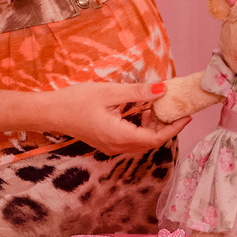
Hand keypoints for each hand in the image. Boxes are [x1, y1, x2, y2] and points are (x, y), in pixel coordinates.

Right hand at [42, 81, 191, 154]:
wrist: (49, 112)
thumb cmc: (76, 100)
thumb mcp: (110, 92)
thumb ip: (138, 93)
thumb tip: (163, 90)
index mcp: (119, 136)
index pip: (156, 138)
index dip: (174, 128)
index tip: (187, 115)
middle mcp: (117, 146)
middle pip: (150, 143)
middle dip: (167, 127)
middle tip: (176, 108)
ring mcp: (110, 147)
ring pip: (141, 143)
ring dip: (154, 128)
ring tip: (160, 108)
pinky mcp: (106, 142)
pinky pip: (131, 140)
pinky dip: (142, 129)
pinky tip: (143, 113)